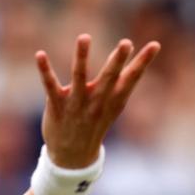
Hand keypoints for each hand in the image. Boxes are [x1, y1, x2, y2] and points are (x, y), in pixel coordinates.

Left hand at [35, 34, 160, 167]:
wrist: (73, 157)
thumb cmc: (96, 123)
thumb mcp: (114, 105)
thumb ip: (122, 80)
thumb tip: (132, 52)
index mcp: (113, 99)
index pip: (132, 78)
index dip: (144, 62)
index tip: (155, 45)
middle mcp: (97, 100)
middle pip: (109, 77)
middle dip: (117, 61)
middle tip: (126, 43)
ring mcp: (76, 102)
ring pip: (79, 76)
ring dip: (81, 56)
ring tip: (85, 37)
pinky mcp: (57, 104)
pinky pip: (50, 84)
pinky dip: (45, 70)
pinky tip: (40, 54)